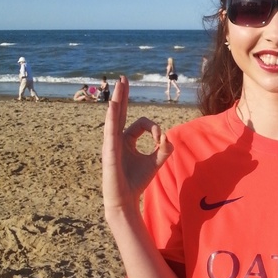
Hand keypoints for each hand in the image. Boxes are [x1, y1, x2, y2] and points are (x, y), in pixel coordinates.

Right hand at [102, 76, 173, 213]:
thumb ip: (164, 148)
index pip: (142, 124)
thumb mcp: (156, 162)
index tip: (161, 141)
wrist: (125, 199)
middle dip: (123, 95)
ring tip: (120, 84)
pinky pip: (110, 130)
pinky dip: (112, 117)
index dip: (155, 129)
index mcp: (126, 140)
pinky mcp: (109, 150)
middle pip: (120, 112)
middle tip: (124, 78)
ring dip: (118, 99)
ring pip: (114, 117)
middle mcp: (116, 138)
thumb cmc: (137, 182)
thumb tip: (168, 136)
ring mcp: (111, 143)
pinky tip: (112, 105)